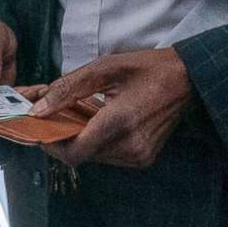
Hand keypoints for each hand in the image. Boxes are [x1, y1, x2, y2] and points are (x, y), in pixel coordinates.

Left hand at [36, 47, 194, 170]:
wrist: (188, 79)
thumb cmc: (148, 68)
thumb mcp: (105, 67)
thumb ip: (68, 88)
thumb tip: (39, 108)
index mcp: (120, 123)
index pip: (74, 152)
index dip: (52, 145)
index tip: (42, 129)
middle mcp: (130, 146)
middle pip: (82, 155)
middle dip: (65, 138)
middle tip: (59, 116)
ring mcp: (139, 156)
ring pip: (94, 157)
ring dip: (82, 140)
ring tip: (83, 116)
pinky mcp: (143, 159)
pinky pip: (109, 156)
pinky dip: (99, 142)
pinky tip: (102, 122)